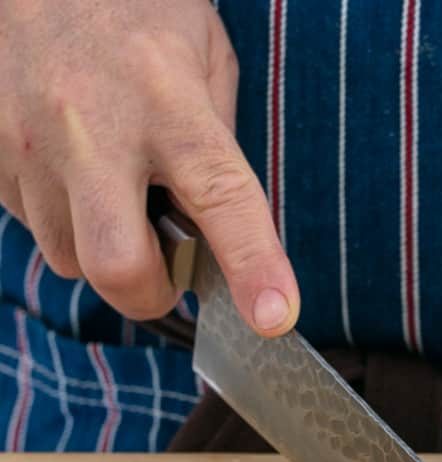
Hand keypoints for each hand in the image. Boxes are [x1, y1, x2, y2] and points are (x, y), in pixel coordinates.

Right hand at [0, 0, 298, 333]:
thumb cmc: (131, 8)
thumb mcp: (202, 55)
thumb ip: (216, 143)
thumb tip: (219, 226)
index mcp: (168, 99)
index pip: (220, 198)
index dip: (253, 266)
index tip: (275, 316)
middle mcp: (93, 126)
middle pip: (118, 265)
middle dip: (150, 293)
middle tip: (167, 275)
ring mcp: (30, 141)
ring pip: (71, 258)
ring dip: (103, 250)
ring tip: (114, 193)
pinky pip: (34, 225)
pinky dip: (63, 218)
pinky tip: (73, 170)